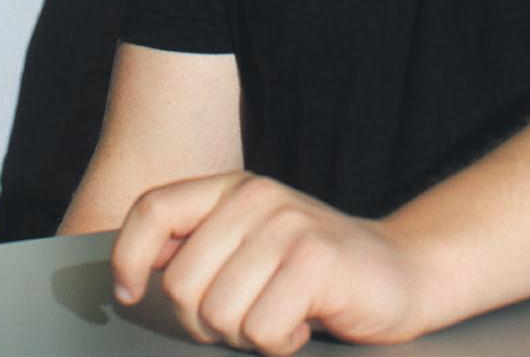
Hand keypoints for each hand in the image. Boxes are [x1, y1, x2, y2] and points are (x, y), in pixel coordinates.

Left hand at [111, 172, 429, 352]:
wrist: (402, 272)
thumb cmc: (313, 272)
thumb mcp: (250, 243)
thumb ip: (201, 246)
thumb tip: (132, 271)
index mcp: (230, 188)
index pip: (153, 209)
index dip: (127, 256)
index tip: (127, 294)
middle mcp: (254, 197)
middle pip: (180, 283)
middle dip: (203, 322)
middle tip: (243, 320)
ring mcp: (286, 224)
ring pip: (218, 313)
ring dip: (246, 335)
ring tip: (277, 316)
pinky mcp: (314, 259)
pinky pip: (261, 330)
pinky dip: (279, 343)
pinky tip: (302, 324)